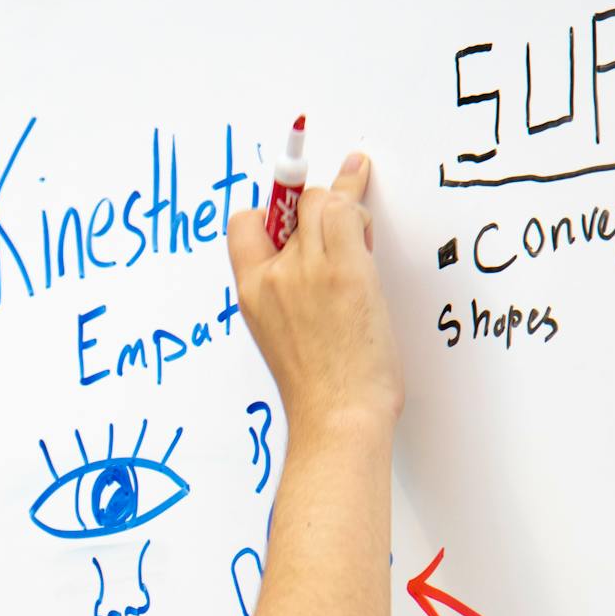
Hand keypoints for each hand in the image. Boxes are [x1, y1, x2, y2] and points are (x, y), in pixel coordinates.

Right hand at [227, 152, 403, 433]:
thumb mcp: (282, 336)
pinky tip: (369, 233)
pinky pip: (348, 211)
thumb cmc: (320, 388)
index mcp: (251, 292)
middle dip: (318, 208)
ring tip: (362, 233)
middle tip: (343, 225)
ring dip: (345, 205)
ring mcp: (307, 268)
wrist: (338, 414)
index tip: (294, 218)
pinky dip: (361, 211)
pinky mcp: (344, 268)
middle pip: (290, 206)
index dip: (271, 215)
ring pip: (322, 201)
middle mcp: (273, 275)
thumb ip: (289, 293)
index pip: (244, 224)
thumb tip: (313, 262)